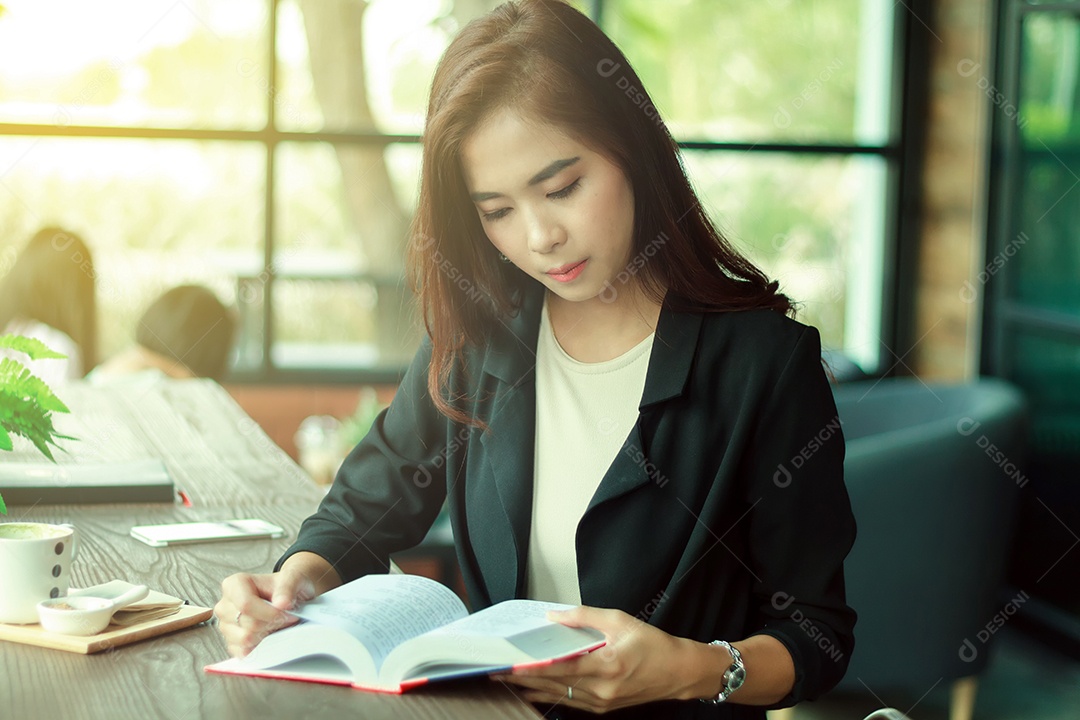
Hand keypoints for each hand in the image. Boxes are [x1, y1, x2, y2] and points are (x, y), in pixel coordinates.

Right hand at [214, 567, 314, 657]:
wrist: (286, 596)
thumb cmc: (285, 586)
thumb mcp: (291, 579)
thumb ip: (286, 588)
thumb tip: (281, 604)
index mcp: (234, 585)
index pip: (246, 605)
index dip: (270, 613)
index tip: (288, 614)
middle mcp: (225, 606)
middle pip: (247, 625)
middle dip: (272, 624)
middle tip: (287, 618)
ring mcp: (225, 626)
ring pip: (245, 640)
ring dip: (267, 636)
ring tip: (278, 624)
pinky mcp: (231, 643)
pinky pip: (243, 652)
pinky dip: (260, 647)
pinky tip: (270, 635)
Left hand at [490, 605, 701, 713]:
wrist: (679, 672)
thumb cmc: (653, 646)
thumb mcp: (619, 621)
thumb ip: (584, 617)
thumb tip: (555, 616)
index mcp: (606, 666)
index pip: (561, 668)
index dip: (533, 668)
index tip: (510, 665)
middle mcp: (601, 689)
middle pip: (553, 685)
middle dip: (522, 679)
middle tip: (496, 671)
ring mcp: (601, 702)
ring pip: (558, 696)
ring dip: (531, 688)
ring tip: (507, 679)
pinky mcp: (602, 707)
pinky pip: (569, 702)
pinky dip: (549, 694)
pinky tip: (533, 689)